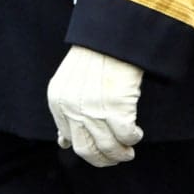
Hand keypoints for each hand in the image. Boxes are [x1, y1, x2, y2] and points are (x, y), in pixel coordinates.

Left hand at [47, 47, 143, 167]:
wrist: (112, 33)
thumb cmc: (95, 55)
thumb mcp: (69, 83)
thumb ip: (65, 112)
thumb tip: (63, 142)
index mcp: (57, 102)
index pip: (70, 141)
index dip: (88, 151)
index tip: (101, 152)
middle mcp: (71, 108)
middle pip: (86, 150)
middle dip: (104, 159)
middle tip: (118, 158)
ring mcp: (93, 108)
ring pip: (108, 147)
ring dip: (121, 153)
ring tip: (129, 150)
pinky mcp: (116, 106)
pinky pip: (126, 135)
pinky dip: (133, 138)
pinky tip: (136, 134)